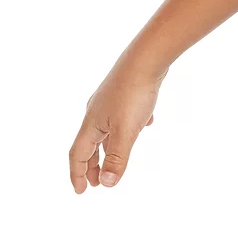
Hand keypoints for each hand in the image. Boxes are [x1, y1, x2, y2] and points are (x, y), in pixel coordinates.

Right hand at [69, 59, 166, 192]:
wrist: (147, 58)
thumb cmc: (134, 94)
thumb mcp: (127, 132)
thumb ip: (118, 158)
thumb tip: (107, 184)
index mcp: (91, 125)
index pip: (78, 155)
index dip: (77, 175)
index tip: (82, 192)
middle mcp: (96, 113)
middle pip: (90, 144)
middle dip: (92, 165)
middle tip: (96, 183)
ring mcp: (110, 101)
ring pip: (106, 129)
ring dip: (109, 147)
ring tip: (115, 160)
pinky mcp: (125, 92)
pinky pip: (124, 114)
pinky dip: (129, 126)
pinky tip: (146, 125)